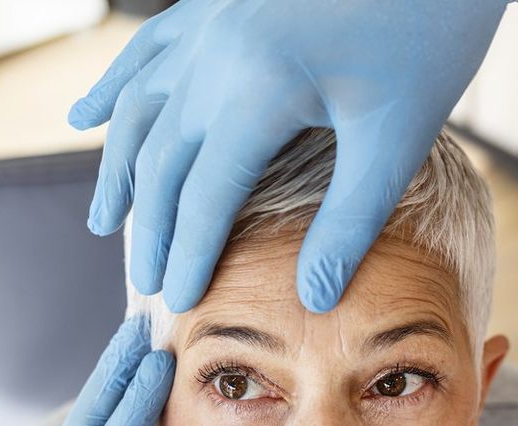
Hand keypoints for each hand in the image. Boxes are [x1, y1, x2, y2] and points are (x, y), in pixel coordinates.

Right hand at [69, 0, 508, 312]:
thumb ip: (350, 223)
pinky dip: (115, 86)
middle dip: (151, 228)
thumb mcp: (397, 138)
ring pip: (140, 104)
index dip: (190, 254)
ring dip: (118, 168)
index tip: (177, 305)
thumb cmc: (431, 33)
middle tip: (143, 288)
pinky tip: (86, 114)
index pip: (206, 194)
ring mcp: (210, 16)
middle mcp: (216, 49)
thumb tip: (313, 298)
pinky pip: (147, 47)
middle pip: (163, 157)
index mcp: (258, 87)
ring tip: (102, 223)